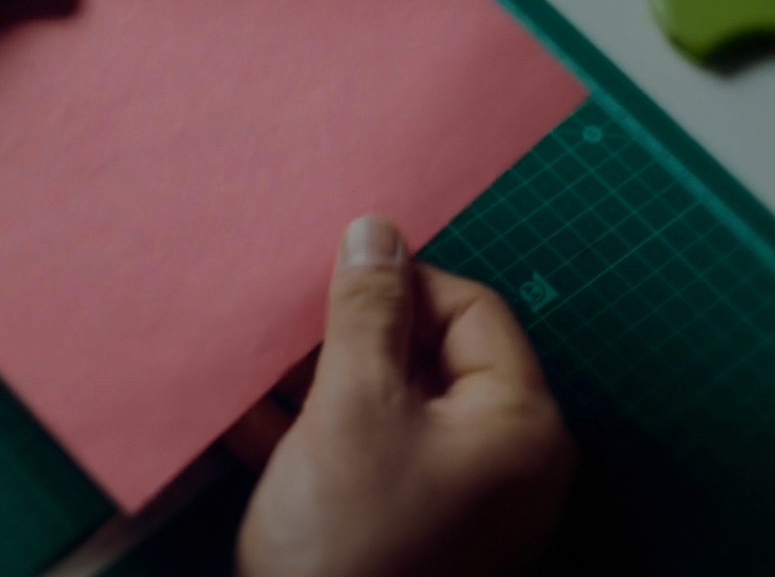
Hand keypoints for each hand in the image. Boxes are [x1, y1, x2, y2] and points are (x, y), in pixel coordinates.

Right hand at [235, 216, 574, 576]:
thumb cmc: (347, 545)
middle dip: (356, 332)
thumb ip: (366, 312)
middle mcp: (507, 460)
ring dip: (326, 377)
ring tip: (262, 358)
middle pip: (434, 355)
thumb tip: (376, 230)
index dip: (401, 282)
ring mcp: (463, 500)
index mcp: (520, 424)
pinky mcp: (415, 526)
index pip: (471, 309)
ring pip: (395, 403)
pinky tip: (254, 414)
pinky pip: (375, 451)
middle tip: (292, 314)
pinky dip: (321, 429)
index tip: (332, 275)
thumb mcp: (349, 406)